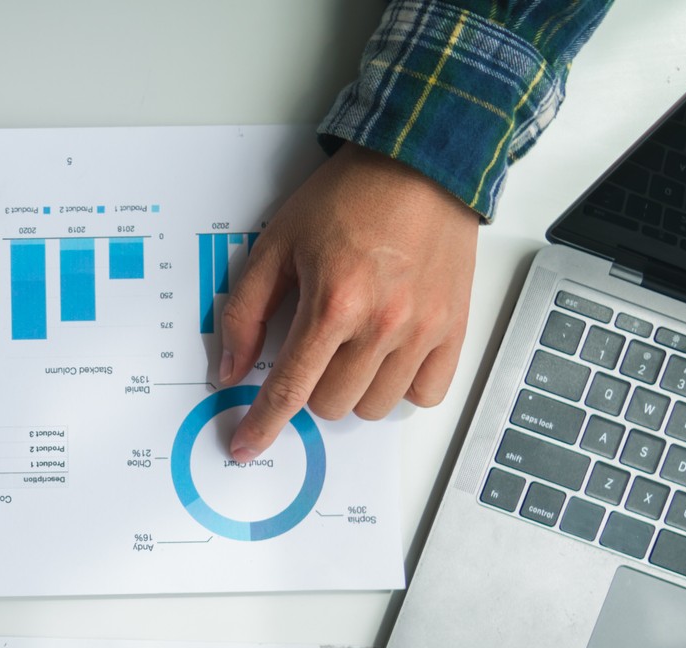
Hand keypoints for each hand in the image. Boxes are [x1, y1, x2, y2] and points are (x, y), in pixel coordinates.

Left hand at [218, 143, 478, 459]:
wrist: (422, 161)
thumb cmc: (350, 197)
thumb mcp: (278, 243)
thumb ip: (247, 311)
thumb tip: (231, 369)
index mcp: (333, 303)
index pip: (290, 389)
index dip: (263, 425)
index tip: (247, 447)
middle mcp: (382, 323)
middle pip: (332, 404)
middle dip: (312, 387)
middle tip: (315, 348)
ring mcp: (424, 330)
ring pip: (376, 407)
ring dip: (354, 390)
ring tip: (353, 347)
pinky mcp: (454, 327)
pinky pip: (426, 394)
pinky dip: (401, 387)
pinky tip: (388, 357)